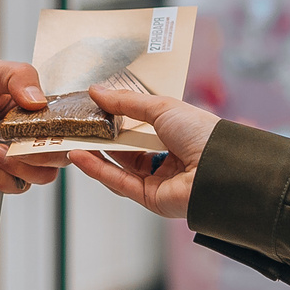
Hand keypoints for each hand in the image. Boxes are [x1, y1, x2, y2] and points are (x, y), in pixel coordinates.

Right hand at [62, 88, 219, 220]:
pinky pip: (119, 182)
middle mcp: (166, 158)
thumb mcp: (161, 107)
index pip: (138, 127)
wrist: (218, 167)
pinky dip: (97, 169)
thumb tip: (96, 91)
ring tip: (71, 138)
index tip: (92, 107)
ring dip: (94, 153)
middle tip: (76, 124)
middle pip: (126, 149)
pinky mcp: (149, 198)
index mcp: (174, 135)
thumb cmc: (200, 133)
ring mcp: (157, 180)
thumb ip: (126, 102)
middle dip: (101, 137)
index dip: (116, 118)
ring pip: (118, 167)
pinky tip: (79, 155)